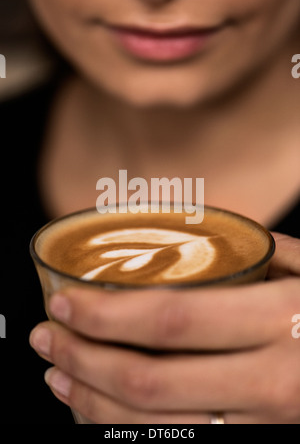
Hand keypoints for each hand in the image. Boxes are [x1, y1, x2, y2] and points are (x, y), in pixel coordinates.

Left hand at [29, 233, 299, 423]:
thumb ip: (257, 254)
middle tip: (47, 339)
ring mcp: (269, 430)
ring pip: (157, 431)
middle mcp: (274, 386)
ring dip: (93, 405)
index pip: (172, 321)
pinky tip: (100, 412)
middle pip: (151, 383)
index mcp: (285, 325)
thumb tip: (193, 238)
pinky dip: (128, 435)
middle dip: (84, 361)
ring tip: (60, 376)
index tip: (64, 302)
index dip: (108, 315)